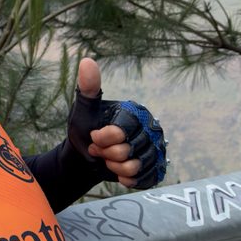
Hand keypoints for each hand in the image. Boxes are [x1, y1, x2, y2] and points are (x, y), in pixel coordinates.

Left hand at [67, 58, 168, 189]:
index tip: (94, 137)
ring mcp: (158, 149)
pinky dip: (126, 180)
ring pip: (134, 167)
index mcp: (136, 112)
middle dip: (105, 154)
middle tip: (99, 150)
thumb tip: (87, 61)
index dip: (103, 139)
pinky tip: (119, 173)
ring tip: (109, 160)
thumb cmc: (85, 129)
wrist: (86, 157)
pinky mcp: (158, 168)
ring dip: (114, 168)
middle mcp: (152, 128)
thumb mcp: (83, 109)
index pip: (120, 132)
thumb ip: (88, 88)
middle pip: (126, 151)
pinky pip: (144, 179)